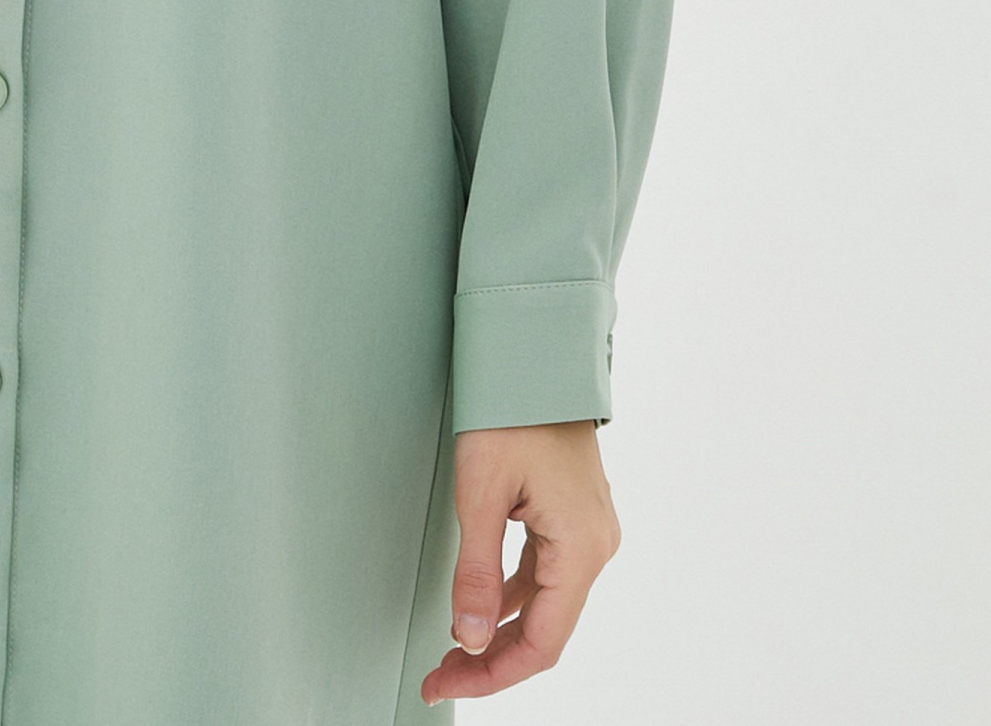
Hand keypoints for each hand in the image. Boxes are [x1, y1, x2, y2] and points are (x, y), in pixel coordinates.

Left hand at [418, 420, 618, 701]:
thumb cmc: (512, 409)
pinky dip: (512, 595)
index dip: (492, 673)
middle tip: (440, 675)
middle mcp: (595, 546)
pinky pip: (545, 573)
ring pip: (545, 604)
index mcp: (582, 548)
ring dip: (500, 630)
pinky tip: (480, 605)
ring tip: (453, 649)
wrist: (537, 353)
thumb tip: (467, 639)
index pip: (542, 644)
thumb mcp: (481, 493)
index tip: (445, 683)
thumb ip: (475, 572)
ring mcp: (589, 531)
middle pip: (546, 631)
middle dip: (491, 658)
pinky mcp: (575, 517)